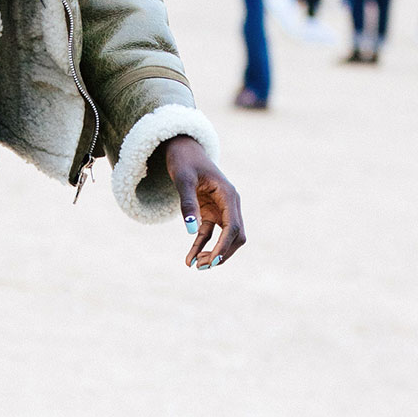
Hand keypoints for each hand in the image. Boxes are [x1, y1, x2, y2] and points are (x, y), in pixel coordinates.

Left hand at [162, 137, 245, 268]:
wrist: (182, 149)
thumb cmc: (184, 161)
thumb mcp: (182, 179)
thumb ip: (187, 203)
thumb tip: (191, 230)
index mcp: (228, 194)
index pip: (233, 227)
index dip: (224, 246)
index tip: (211, 261)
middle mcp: (230, 204)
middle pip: (235, 236)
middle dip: (221, 253)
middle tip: (201, 267)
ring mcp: (221, 209)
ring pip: (225, 238)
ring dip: (213, 253)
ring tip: (194, 266)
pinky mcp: (210, 213)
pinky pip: (209, 234)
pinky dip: (201, 246)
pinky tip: (189, 259)